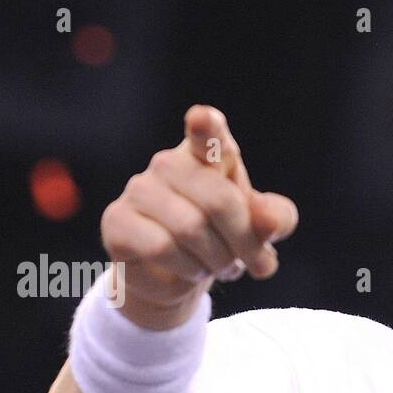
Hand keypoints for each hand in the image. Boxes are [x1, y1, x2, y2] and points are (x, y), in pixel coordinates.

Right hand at [100, 104, 299, 326]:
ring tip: (217, 265)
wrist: (179, 274)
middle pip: (219, 201)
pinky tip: (189, 270)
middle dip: (244, 242)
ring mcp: (139, 190)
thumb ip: (275, 219)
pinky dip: (187, 270)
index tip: (203, 118)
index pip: (207, 133)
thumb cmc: (223, 237)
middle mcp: (169, 164)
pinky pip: (161, 248)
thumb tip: (268, 220)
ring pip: (190, 229)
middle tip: (251, 263)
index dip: (206, 126)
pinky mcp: (117, 222)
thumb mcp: (260, 229)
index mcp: (207, 154)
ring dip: (216, 261)